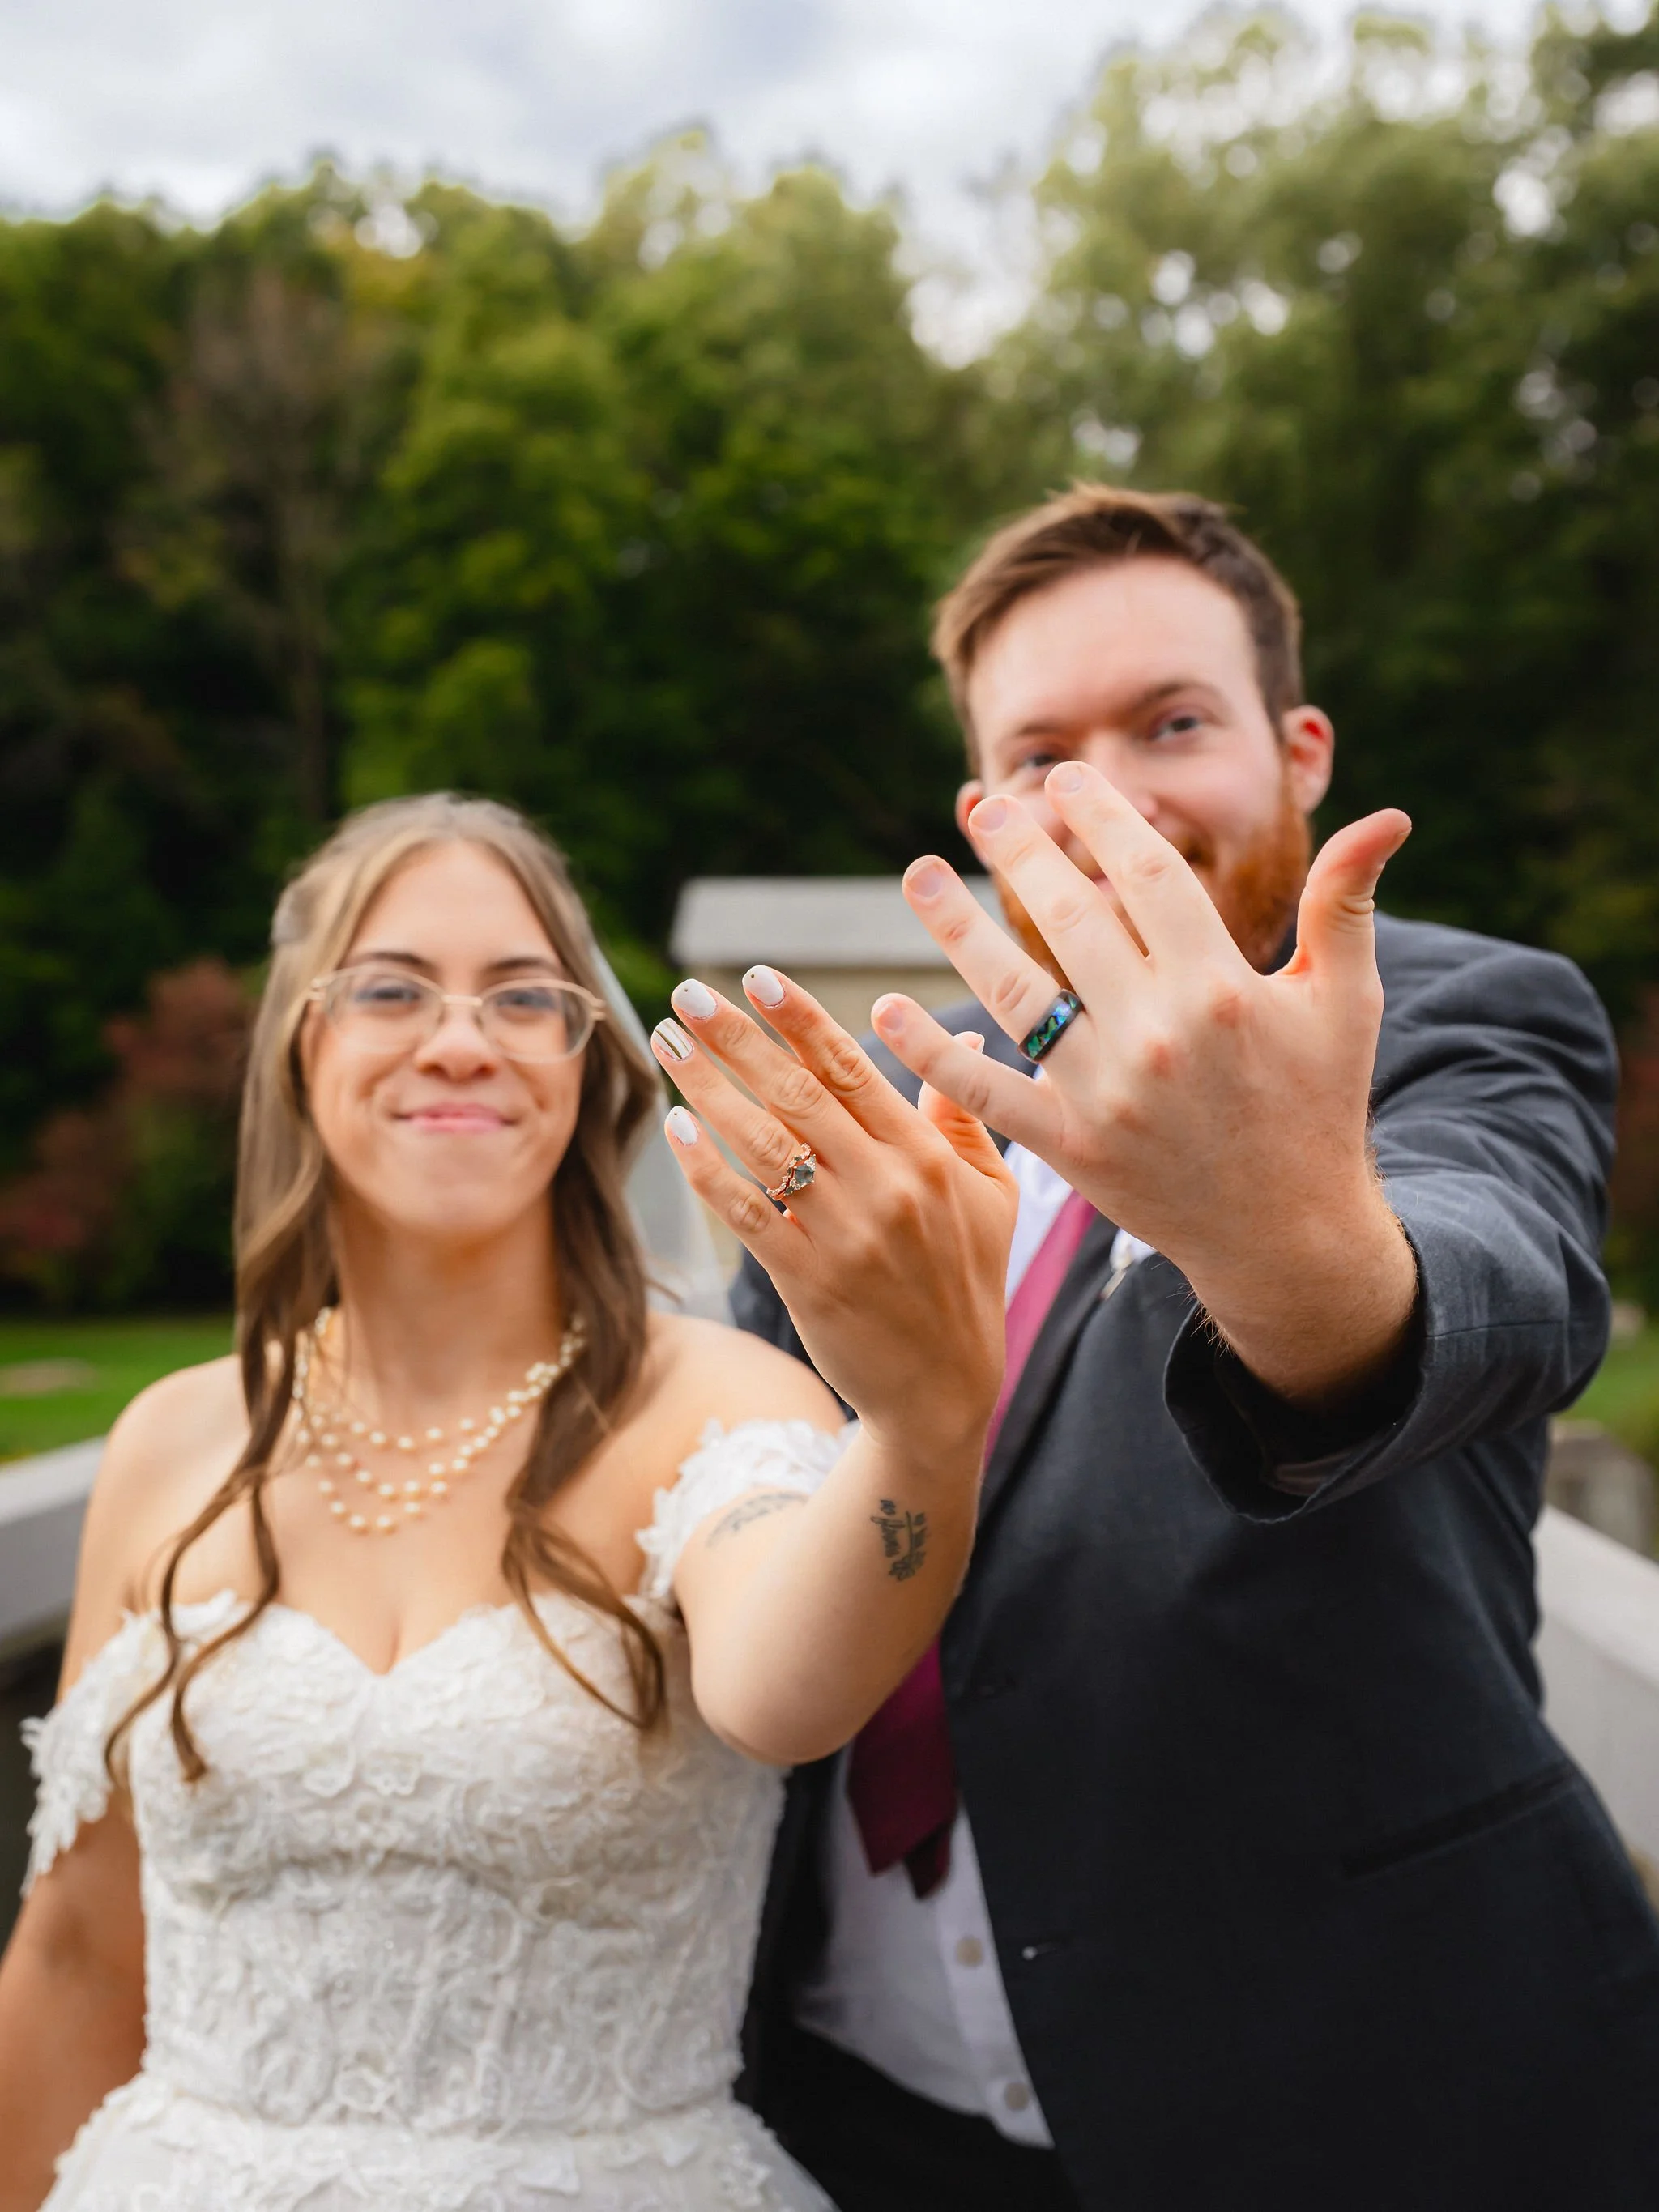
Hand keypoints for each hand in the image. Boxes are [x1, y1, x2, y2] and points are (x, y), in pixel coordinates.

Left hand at [651, 969, 1015, 1456]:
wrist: (945, 1391)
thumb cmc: (967, 1281)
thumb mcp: (990, 1194)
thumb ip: (962, 1117)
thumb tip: (961, 1041)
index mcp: (927, 1155)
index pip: (854, 1068)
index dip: (801, 1019)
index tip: (757, 976)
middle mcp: (887, 1186)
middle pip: (798, 1093)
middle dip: (737, 1038)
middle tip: (688, 995)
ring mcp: (847, 1235)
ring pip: (764, 1145)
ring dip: (708, 1088)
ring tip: (669, 1043)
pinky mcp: (810, 1280)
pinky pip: (747, 1214)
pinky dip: (707, 1171)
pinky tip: (676, 1129)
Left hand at [870, 762, 1418, 1409]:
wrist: (1287, 1233)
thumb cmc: (1318, 1105)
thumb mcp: (1345, 1003)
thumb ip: (1346, 906)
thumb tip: (1388, 817)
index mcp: (1224, 990)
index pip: (1149, 877)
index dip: (1102, 819)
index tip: (1067, 778)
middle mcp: (1160, 1037)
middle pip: (1071, 919)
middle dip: (1022, 852)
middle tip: (987, 807)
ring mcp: (1107, 1096)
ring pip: (1015, 995)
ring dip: (957, 931)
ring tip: (920, 876)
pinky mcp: (1069, 1149)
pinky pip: (983, 1092)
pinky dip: (930, 1052)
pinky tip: (886, 1007)